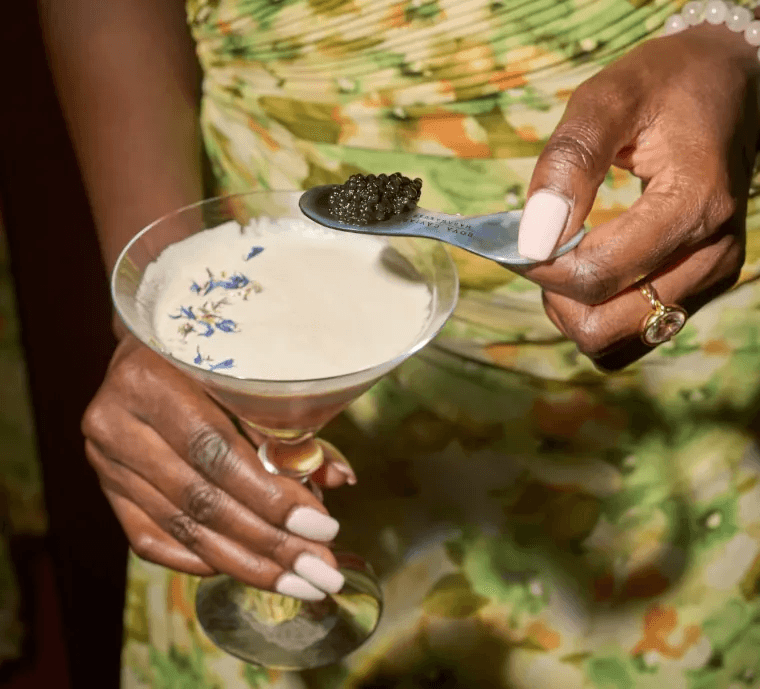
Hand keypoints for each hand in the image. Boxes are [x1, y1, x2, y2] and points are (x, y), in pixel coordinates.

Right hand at [82, 335, 354, 598]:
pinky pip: (149, 538)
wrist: (147, 347)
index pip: (216, 452)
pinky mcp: (106, 486)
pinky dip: (198, 559)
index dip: (270, 497)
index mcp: (150, 380)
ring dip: (244, 563)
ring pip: (180, 527)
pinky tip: (241, 568)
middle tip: (320, 572)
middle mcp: (116, 423)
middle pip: (201, 499)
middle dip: (269, 543)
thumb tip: (339, 480)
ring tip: (297, 582)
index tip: (322, 529)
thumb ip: (289, 428)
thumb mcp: (248, 374)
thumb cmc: (210, 355)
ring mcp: (104, 460)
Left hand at [516, 21, 759, 369]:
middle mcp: (712, 254)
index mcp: (693, 205)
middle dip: (556, 296)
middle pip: (605, 325)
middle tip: (542, 250)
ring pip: (616, 341)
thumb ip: (568, 163)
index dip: (542, 267)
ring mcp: (711, 277)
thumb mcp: (608, 98)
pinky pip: (635, 334)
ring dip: (575, 310)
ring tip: (567, 257)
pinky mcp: (702, 287)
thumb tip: (533, 240)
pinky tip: (590, 273)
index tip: (517, 238)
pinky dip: (600, 316)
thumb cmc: (665, 84)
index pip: (598, 275)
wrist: (728, 83)